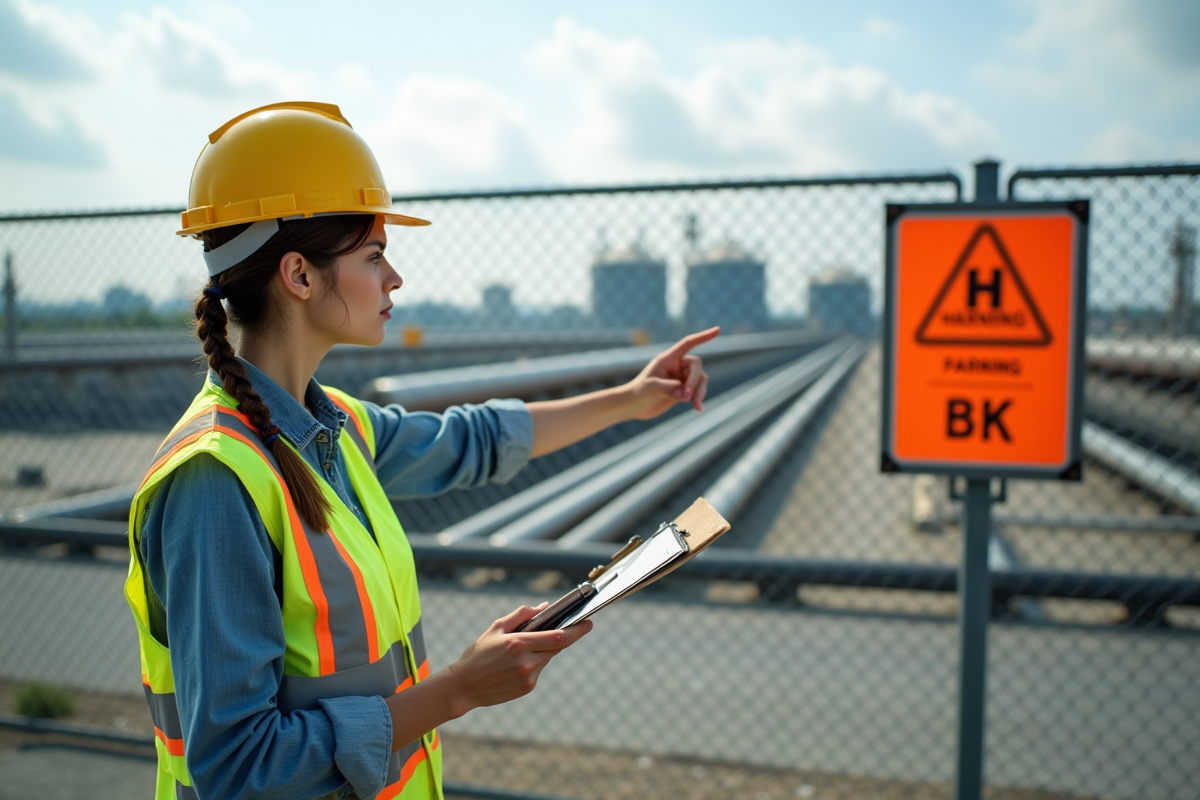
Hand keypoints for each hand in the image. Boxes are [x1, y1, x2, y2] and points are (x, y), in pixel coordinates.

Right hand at [444, 604, 592, 713]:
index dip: (576, 630)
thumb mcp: (496, 628)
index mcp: (519, 643)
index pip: (558, 637)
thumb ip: (522, 615)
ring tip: (525, 647)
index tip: (588, 623)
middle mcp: (527, 662)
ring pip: (548, 658)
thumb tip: (544, 607)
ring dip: (545, 649)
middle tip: (570, 627)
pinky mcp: (528, 688)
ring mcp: (528, 677)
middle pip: (557, 647)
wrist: (463, 686)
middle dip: (565, 637)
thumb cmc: (478, 653)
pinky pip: (539, 669)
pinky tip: (517, 662)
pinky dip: (536, 661)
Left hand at [624, 327, 718, 419]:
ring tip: (695, 406)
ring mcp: (681, 378)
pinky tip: (698, 408)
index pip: (688, 343)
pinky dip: (698, 398)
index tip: (718, 329)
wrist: (633, 406)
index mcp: (668, 358)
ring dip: (699, 392)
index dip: (703, 337)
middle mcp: (677, 366)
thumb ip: (669, 388)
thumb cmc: (638, 392)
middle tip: (687, 395)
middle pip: (696, 366)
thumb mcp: (651, 388)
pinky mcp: (683, 390)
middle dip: (694, 381)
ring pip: (700, 380)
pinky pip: (697, 391)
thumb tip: (687, 394)